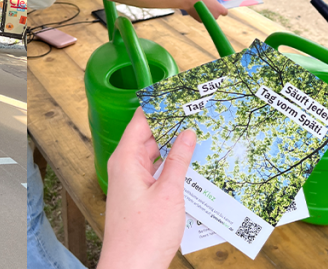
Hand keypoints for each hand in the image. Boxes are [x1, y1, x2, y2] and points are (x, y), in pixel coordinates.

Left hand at [97, 108, 196, 268]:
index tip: (180, 93)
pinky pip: (156, 172)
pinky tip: (193, 166)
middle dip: (173, 125)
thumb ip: (179, 160)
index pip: (142, 119)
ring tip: (201, 135)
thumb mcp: (169, 193)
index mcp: (126, 159)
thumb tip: (188, 132)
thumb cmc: (144, 235)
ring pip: (154, 155)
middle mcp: (125, 167)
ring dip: (175, 148)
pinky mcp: (139, 196)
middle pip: (149, 136)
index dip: (160, 105)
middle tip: (199, 113)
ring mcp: (131, 182)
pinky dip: (172, 167)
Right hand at [185, 0, 227, 19]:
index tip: (218, 8)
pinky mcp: (201, 21)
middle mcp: (216, 16)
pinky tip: (197, 10)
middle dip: (213, 11)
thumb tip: (212, 5)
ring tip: (201, 7)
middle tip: (207, 5)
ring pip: (209, 17)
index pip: (225, 12)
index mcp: (220, 9)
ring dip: (207, 14)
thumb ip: (213, 3)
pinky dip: (201, 15)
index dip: (222, 10)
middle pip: (216, 15)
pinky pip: (203, 19)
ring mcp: (208, 20)